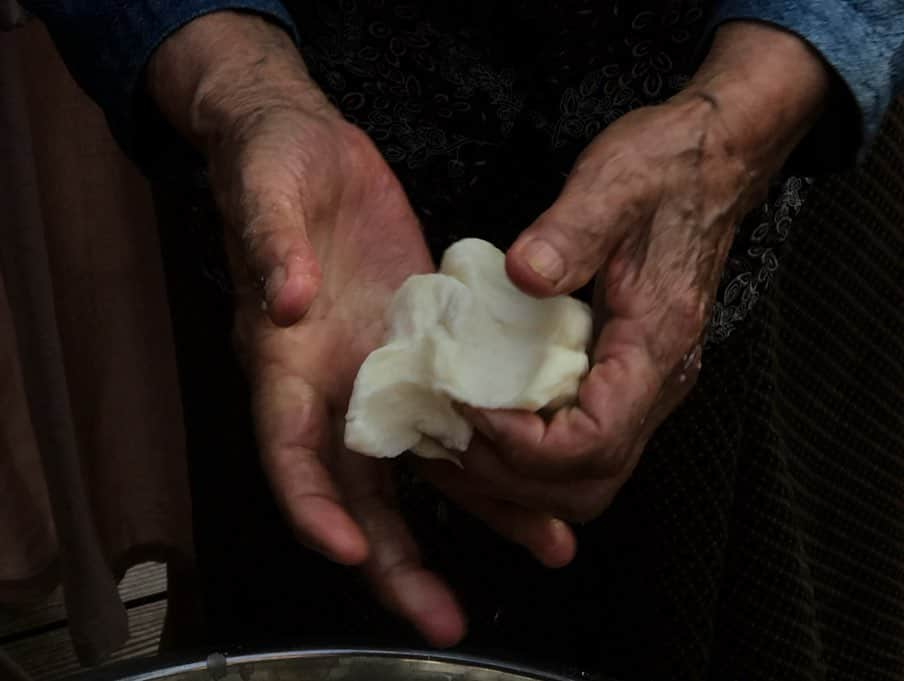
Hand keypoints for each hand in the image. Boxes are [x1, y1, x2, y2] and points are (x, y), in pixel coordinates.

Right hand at [148, 11, 574, 639]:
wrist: (308, 150)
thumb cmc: (274, 166)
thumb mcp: (268, 189)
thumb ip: (270, 244)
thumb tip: (284, 300)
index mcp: (284, 359)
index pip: (290, 449)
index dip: (311, 504)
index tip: (347, 548)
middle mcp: (333, 384)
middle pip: (358, 492)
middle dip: (394, 561)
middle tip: (439, 618)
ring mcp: (381, 373)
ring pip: (423, 468)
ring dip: (475, 517)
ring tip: (537, 550)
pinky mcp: (423, 351)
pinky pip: (461, 416)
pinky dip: (496, 454)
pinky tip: (540, 480)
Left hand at [430, 22, 829, 522]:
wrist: (713, 160)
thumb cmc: (669, 168)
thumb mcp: (615, 183)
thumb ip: (571, 231)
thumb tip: (522, 275)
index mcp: (655, 344)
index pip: (594, 442)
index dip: (523, 444)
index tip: (470, 407)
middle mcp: (657, 382)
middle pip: (589, 482)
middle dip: (511, 476)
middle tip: (451, 435)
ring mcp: (645, 387)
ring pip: (586, 476)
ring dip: (517, 473)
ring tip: (460, 434)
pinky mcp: (626, 378)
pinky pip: (580, 446)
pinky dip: (529, 451)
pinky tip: (488, 418)